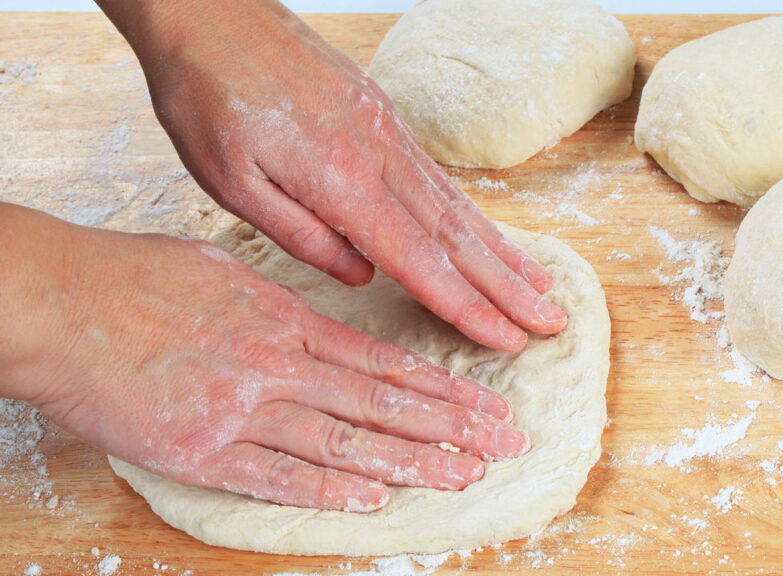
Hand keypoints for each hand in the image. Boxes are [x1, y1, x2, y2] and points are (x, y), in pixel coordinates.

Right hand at [1, 205, 528, 511]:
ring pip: (343, 442)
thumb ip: (281, 297)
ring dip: (409, 463)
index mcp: (287, 320)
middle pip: (382, 404)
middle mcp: (278, 365)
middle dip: (451, 428)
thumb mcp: (225, 269)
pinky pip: (274, 476)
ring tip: (462, 476)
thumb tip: (322, 313)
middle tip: (505, 446)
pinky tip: (370, 500)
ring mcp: (242, 408)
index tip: (489, 407)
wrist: (60, 304)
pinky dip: (325, 491)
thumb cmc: (136, 279)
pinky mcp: (200, 449)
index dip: (445, 390)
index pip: (385, 364)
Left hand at [98, 0, 565, 350]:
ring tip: (541, 285)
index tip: (508, 338)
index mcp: (341, 180)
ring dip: (503, 251)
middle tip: (549, 322)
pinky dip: (474, 214)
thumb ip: (299, 233)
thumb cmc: (208, 97)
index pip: (418, 259)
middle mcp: (380, 156)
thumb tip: (360, 275)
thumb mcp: (229, 181)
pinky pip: (441, 178)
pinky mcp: (386, 117)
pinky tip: (488, 235)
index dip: (466, 305)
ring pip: (458, 205)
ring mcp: (389, 133)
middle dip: (507, 287)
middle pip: (456, 236)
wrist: (212, 14)